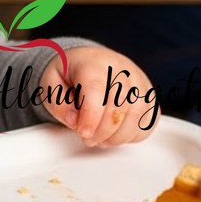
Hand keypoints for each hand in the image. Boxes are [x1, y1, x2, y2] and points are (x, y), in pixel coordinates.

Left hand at [37, 47, 157, 146]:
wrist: (87, 62)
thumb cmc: (69, 74)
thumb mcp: (50, 84)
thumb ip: (59, 103)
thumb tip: (75, 121)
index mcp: (93, 62)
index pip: (97, 89)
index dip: (91, 117)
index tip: (83, 133)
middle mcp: (121, 68)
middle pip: (120, 104)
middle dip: (103, 131)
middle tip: (88, 139)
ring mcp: (139, 81)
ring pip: (138, 114)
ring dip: (119, 136)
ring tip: (101, 139)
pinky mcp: (148, 95)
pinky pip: (149, 120)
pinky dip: (134, 134)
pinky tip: (116, 134)